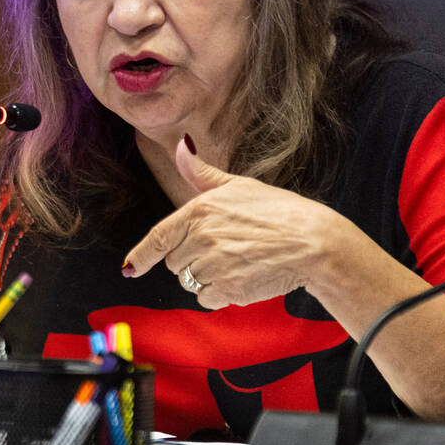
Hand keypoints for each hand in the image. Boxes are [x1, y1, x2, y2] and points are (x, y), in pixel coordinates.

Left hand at [122, 135, 353, 309]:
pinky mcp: (228, 289)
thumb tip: (181, 145)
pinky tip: (243, 278)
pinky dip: (220, 294)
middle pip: (175, 262)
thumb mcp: (239, 185)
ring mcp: (214, 265)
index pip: (159, 236)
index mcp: (200, 210)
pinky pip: (207, 299)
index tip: (130, 269)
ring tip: (238, 262)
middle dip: (192, 260)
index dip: (142, 255)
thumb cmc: (281, 212)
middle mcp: (202, 237)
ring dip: (208, 278)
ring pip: (191, 282)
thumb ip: (202, 173)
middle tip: (226, 250)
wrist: (314, 242)